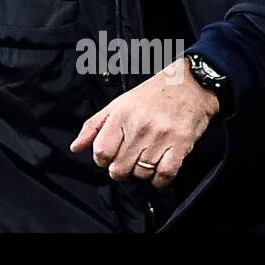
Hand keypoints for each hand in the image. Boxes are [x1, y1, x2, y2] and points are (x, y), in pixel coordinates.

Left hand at [69, 57, 219, 188]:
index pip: (101, 151)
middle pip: (119, 168)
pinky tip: (158, 170)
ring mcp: (161, 136)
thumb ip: (94, 127)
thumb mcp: (117, 104)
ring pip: (141, 173)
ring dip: (141, 172)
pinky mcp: (181, 145)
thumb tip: (76, 147)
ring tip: (145, 159)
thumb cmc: (152, 95)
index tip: (108, 157)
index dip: (102, 160)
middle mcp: (139, 126)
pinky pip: (164, 175)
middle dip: (120, 169)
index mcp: (121, 115)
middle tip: (127, 160)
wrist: (189, 84)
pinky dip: (159, 180)